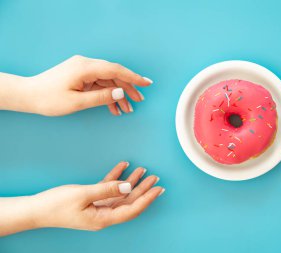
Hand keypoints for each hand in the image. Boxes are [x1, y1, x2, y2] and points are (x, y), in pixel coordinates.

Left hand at [0, 55, 151, 115]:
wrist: (29, 95)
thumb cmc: (49, 99)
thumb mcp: (76, 102)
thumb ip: (101, 97)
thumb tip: (121, 92)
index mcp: (85, 68)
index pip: (116, 70)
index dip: (133, 77)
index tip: (147, 83)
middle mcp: (85, 65)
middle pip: (114, 75)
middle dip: (128, 88)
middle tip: (138, 101)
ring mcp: (83, 69)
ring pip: (108, 80)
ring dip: (118, 94)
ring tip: (127, 109)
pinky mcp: (81, 75)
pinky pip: (99, 83)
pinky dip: (107, 94)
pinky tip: (113, 107)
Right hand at [0, 162, 163, 235]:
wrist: (36, 210)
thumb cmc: (56, 205)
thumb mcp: (83, 195)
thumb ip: (108, 189)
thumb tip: (129, 186)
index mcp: (103, 218)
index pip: (132, 209)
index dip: (147, 199)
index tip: (158, 189)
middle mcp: (103, 215)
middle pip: (129, 201)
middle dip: (143, 189)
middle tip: (155, 178)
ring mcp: (98, 208)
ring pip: (121, 194)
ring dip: (131, 182)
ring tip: (143, 170)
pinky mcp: (91, 200)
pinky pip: (108, 189)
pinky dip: (116, 178)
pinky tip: (123, 166)